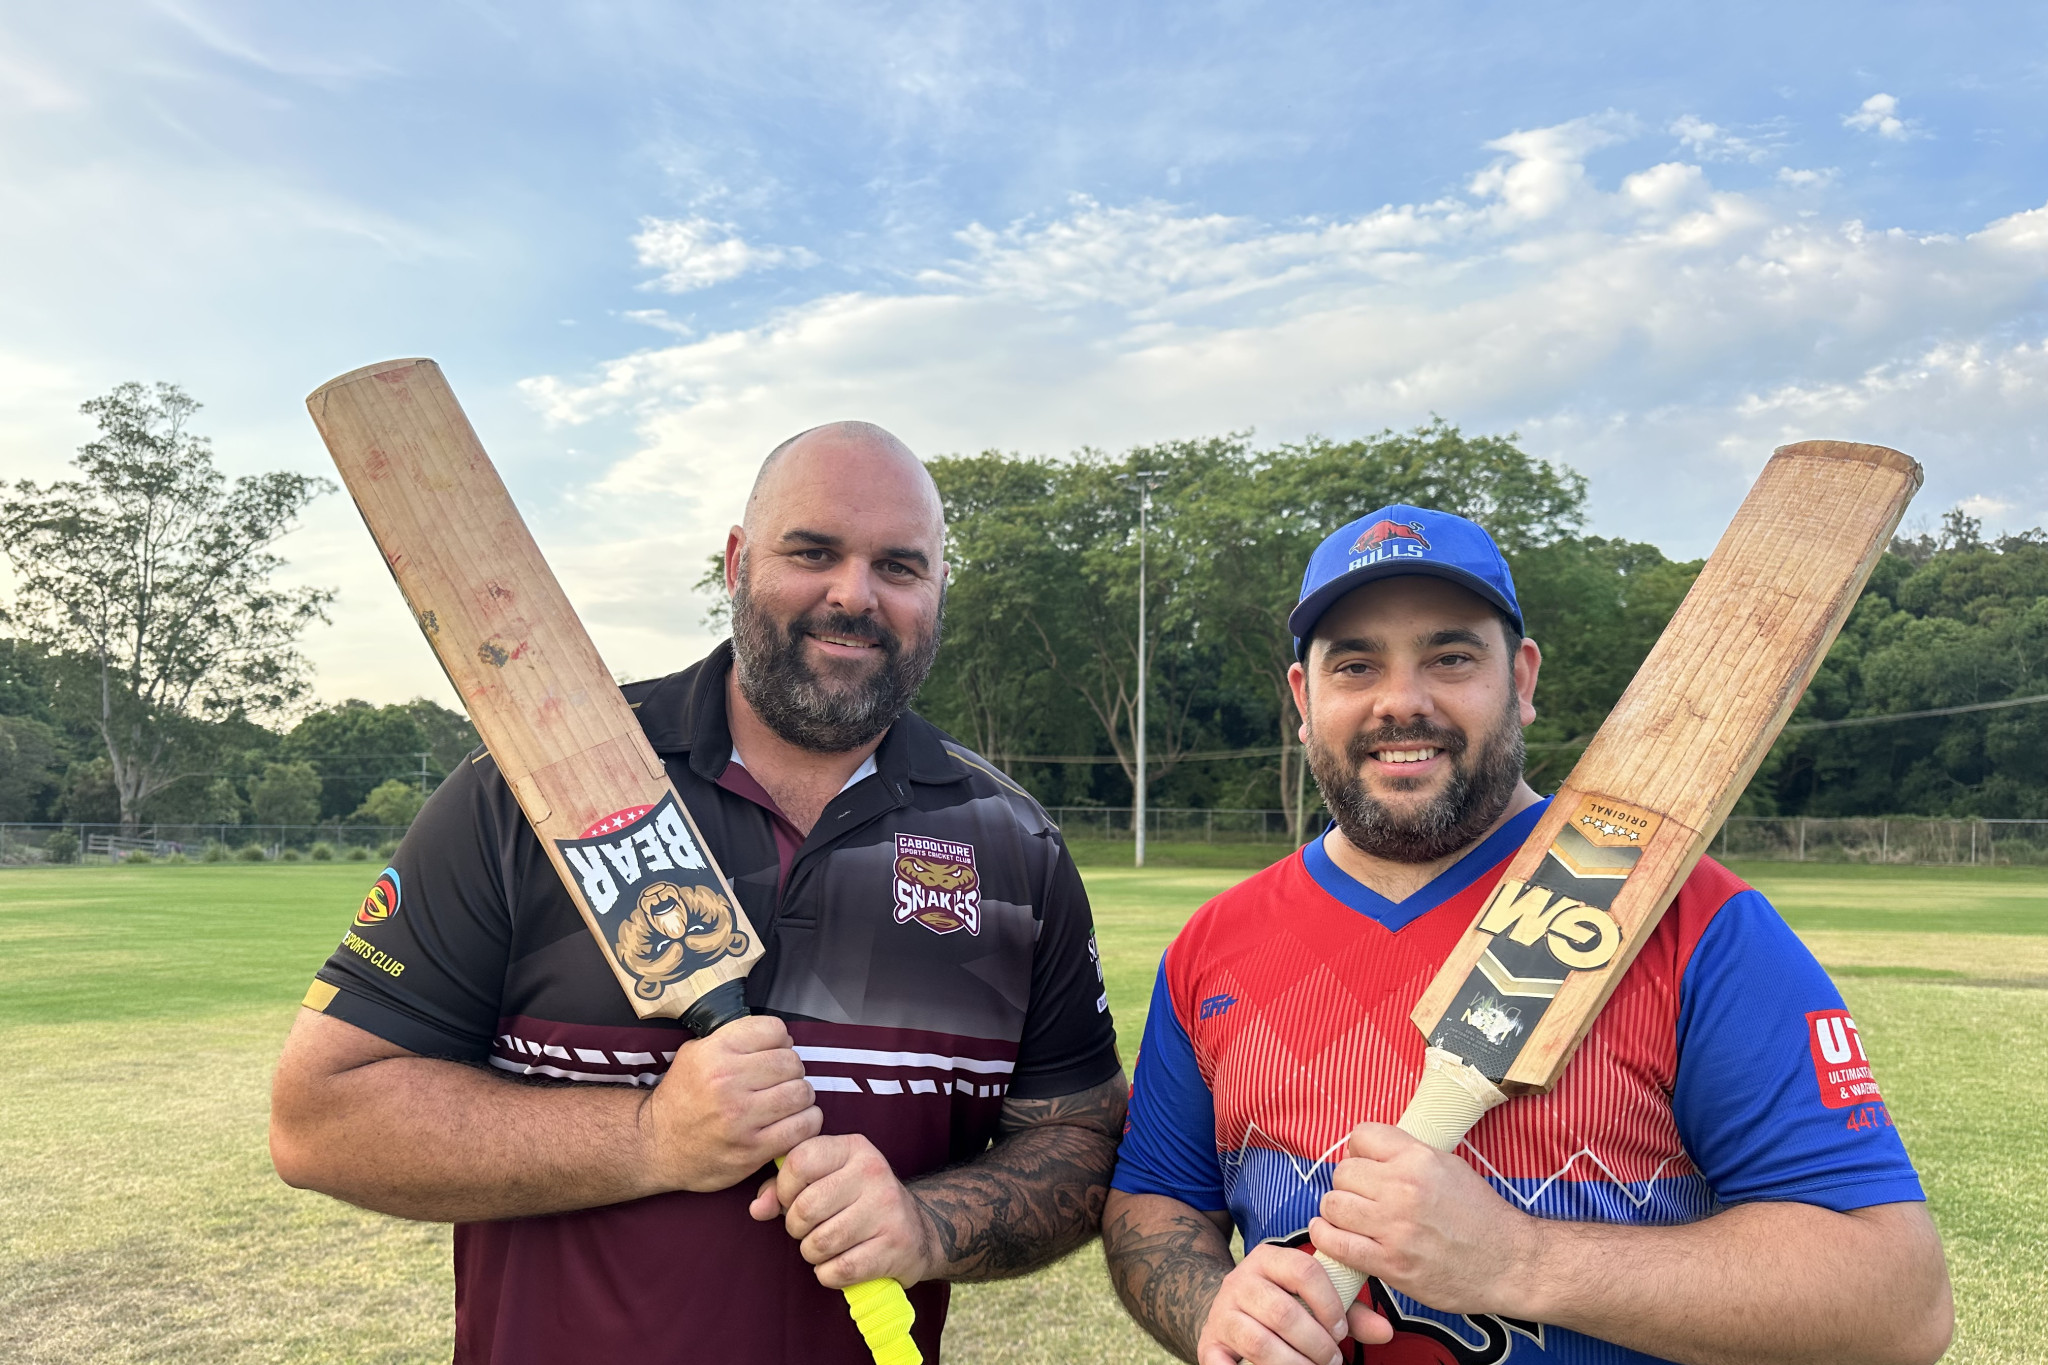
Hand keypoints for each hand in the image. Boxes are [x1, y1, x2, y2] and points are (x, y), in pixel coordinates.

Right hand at [642, 1015, 820, 1192]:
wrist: (656, 1145)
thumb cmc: (682, 1097)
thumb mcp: (695, 1052)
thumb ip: (735, 1038)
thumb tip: (784, 1039)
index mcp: (715, 1053)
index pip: (775, 1030)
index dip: (778, 1040)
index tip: (771, 1053)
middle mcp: (728, 1082)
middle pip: (792, 1062)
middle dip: (791, 1070)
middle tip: (779, 1081)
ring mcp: (741, 1118)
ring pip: (802, 1093)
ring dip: (800, 1097)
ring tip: (785, 1102)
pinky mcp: (753, 1149)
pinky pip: (803, 1126)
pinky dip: (805, 1122)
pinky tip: (791, 1122)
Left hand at [749, 1133, 935, 1288]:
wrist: (918, 1230)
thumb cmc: (858, 1202)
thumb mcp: (826, 1179)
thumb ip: (783, 1188)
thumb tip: (758, 1208)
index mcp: (853, 1148)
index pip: (799, 1161)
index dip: (784, 1189)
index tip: (792, 1200)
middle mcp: (873, 1172)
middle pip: (805, 1208)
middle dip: (796, 1227)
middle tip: (810, 1229)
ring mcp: (887, 1209)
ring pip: (819, 1243)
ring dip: (812, 1254)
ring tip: (826, 1246)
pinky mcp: (895, 1246)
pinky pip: (838, 1270)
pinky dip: (829, 1274)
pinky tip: (840, 1264)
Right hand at [1196, 1240, 1387, 1364]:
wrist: (1228, 1309)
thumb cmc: (1282, 1302)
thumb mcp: (1311, 1298)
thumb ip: (1349, 1313)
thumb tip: (1385, 1332)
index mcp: (1269, 1258)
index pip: (1304, 1270)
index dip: (1329, 1304)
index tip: (1341, 1332)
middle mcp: (1241, 1279)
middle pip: (1283, 1312)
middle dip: (1316, 1344)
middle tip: (1332, 1361)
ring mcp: (1222, 1311)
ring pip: (1260, 1343)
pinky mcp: (1209, 1341)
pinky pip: (1224, 1364)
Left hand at [1308, 1122, 1538, 1315]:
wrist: (1509, 1262)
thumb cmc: (1481, 1215)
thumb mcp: (1450, 1166)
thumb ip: (1408, 1154)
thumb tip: (1365, 1150)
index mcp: (1419, 1158)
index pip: (1361, 1135)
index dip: (1359, 1151)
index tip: (1365, 1165)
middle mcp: (1404, 1188)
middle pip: (1342, 1172)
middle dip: (1347, 1184)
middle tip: (1361, 1197)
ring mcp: (1396, 1227)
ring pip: (1334, 1204)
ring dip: (1337, 1211)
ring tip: (1350, 1218)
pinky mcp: (1391, 1263)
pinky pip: (1336, 1243)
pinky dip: (1327, 1238)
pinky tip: (1333, 1235)